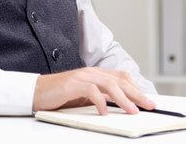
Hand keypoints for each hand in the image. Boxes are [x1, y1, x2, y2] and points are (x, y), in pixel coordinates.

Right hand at [32, 67, 155, 114]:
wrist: (36, 91)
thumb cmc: (59, 95)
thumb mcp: (84, 97)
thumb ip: (100, 97)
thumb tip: (118, 106)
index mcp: (96, 74)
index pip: (122, 78)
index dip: (136, 88)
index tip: (147, 100)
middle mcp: (92, 72)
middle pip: (120, 81)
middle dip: (137, 94)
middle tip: (149, 105)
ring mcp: (83, 76)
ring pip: (110, 85)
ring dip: (124, 99)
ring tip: (133, 110)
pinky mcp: (73, 84)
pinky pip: (91, 91)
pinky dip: (100, 102)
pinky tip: (105, 112)